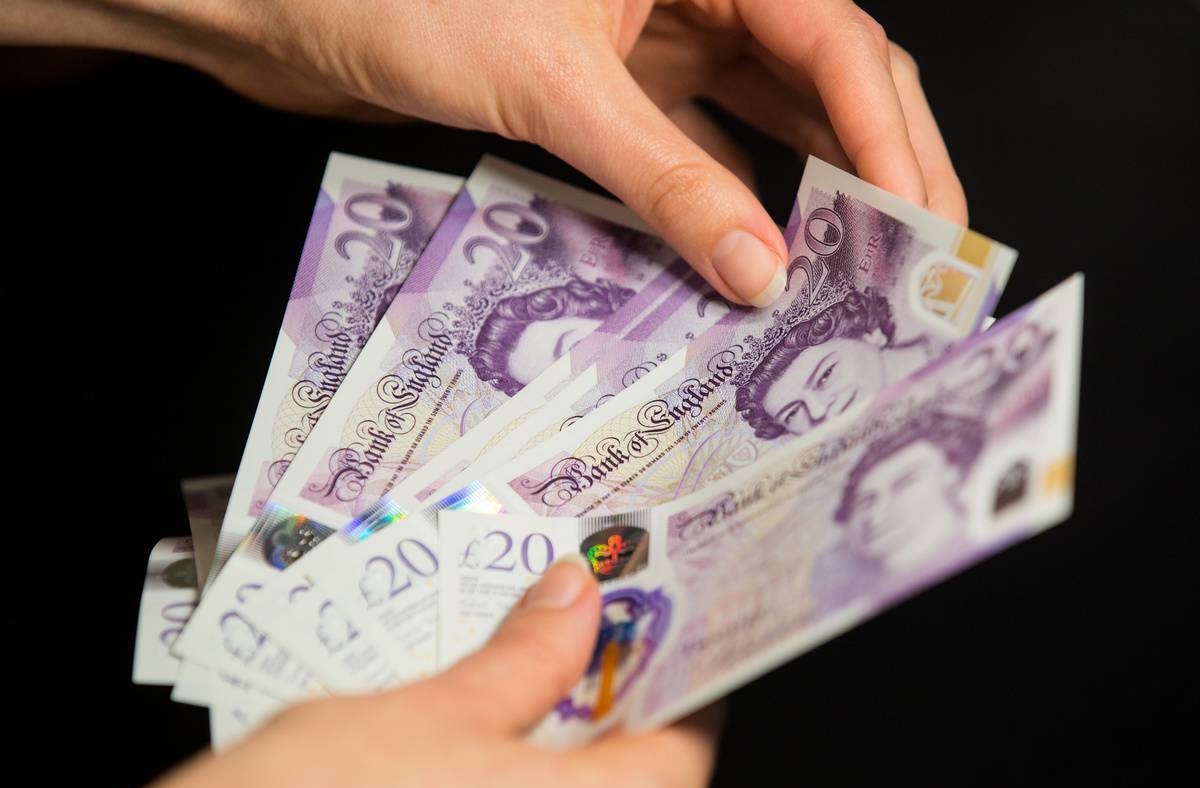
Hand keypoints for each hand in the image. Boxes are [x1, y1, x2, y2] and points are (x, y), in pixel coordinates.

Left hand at [5, 1, 965, 306]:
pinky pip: (700, 149)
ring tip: (852, 275)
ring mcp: (659, 42)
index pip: (834, 36)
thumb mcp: (551, 88)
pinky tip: (752, 261)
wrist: (295, 13)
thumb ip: (663, 178)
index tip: (917, 223)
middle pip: (824, 75)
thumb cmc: (403, 1)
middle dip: (876, 163)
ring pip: (770, 116)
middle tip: (914, 260)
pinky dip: (730, 203)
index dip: (886, 133)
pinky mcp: (620, 91)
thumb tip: (758, 268)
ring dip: (812, 192)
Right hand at [139, 557, 723, 787]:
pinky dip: (510, 771)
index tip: (667, 625)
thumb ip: (521, 660)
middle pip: (627, 775)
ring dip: (554, 730)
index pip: (683, 751)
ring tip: (528, 653)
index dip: (678, 681)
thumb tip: (575, 598)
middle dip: (607, 694)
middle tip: (589, 618)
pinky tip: (477, 722)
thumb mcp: (431, 714)